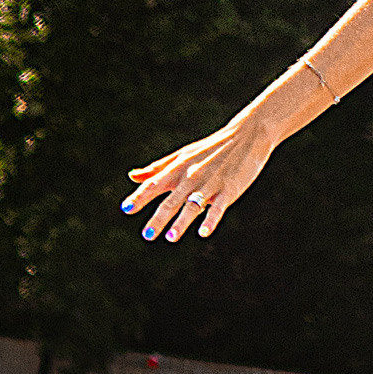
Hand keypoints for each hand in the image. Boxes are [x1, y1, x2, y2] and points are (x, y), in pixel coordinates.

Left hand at [121, 96, 285, 244]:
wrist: (247, 135)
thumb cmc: (210, 149)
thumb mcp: (182, 156)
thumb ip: (157, 169)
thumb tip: (132, 176)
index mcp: (179, 168)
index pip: (155, 183)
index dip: (140, 197)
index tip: (126, 209)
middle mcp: (192, 176)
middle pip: (172, 200)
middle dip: (159, 218)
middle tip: (147, 235)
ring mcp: (211, 183)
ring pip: (193, 205)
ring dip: (181, 221)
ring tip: (170, 237)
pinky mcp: (229, 189)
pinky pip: (218, 207)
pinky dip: (210, 219)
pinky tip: (203, 232)